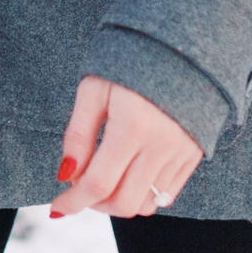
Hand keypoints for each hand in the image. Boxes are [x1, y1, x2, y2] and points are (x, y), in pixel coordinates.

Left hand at [48, 76, 202, 218]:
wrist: (180, 46)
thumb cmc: (130, 61)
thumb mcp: (94, 88)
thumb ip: (79, 133)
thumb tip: (66, 174)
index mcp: (133, 125)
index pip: (99, 183)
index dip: (74, 201)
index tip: (57, 206)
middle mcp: (162, 145)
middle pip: (124, 202)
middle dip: (95, 204)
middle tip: (80, 186)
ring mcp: (182, 153)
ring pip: (147, 204)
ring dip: (119, 200)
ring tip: (104, 176)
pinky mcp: (194, 155)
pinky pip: (167, 195)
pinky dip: (143, 194)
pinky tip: (128, 172)